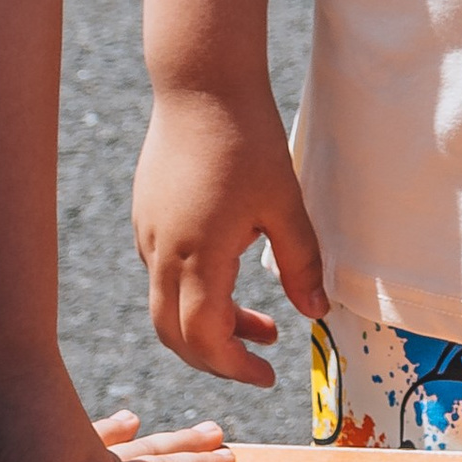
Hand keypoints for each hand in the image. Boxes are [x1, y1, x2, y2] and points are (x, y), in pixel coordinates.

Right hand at [134, 81, 328, 388]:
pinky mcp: (146, 218)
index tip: (268, 376)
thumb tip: (316, 314)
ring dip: (210, 326)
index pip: (205, 339)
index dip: (235, 368)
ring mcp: (148, 236)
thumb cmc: (247, 140)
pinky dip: (195, 294)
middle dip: (217, 358)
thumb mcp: (286, 205)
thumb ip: (302, 264)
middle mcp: (162, 253)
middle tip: (260, 362)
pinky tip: (232, 277)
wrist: (200, 86)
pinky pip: (162, 275)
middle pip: (175, 335)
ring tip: (263, 325)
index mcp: (198, 256)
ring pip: (167, 306)